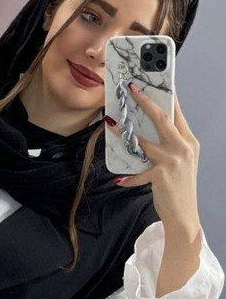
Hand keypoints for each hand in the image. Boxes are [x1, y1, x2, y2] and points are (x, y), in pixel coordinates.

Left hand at [105, 82, 200, 232]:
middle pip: (162, 118)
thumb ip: (169, 145)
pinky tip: (120, 180)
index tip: (152, 83)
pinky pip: (138, 173)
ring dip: (124, 132)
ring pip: (143, 142)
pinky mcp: (160, 175)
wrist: (184, 215)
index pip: (176, 113)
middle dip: (145, 101)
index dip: (165, 96)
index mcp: (188, 142)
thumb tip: (148, 130)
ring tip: (110, 123)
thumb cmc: (179, 187)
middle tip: (131, 89)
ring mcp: (172, 161)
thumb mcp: (181, 161)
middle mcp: (183, 148)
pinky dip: (129, 178)